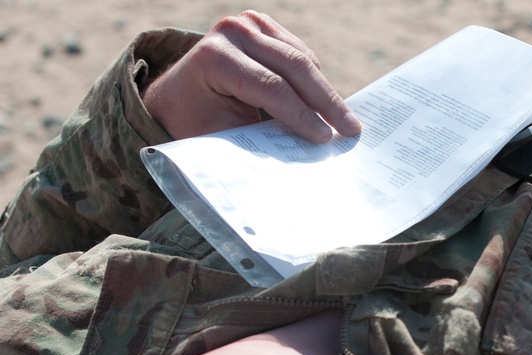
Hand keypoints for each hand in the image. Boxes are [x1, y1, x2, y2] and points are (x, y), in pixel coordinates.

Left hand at [141, 11, 360, 141]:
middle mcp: (232, 32)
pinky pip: (301, 53)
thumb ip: (261, 137)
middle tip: (351, 129)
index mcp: (215, 58)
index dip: (303, 115)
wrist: (178, 95)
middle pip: (294, 66)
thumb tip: (306, 152)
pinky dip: (316, 79)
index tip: (327, 139)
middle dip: (326, 102)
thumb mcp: (223, 134)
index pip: (271, 87)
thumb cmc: (198, 121)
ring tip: (345, 121)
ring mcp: (248, 23)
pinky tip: (327, 105)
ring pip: (303, 58)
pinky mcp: (262, 24)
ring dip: (325, 92)